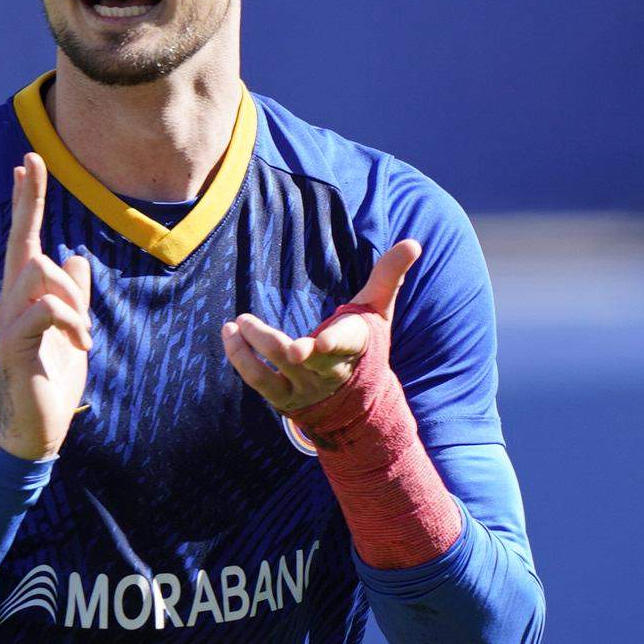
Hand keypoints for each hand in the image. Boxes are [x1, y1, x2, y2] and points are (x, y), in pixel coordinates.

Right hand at [0, 155, 93, 460]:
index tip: (28, 162)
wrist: (37, 428)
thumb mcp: (71, 331)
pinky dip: (70, 321)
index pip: (21, 239)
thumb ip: (73, 295)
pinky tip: (80, 345)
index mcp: (22, 298)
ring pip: (39, 275)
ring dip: (73, 303)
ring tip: (82, 338)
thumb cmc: (52, 380)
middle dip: (53, 249)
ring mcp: (6, 323)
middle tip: (65, 270)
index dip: (25, 202)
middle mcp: (7, 303)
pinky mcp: (13, 345)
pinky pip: (45, 309)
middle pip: (29, 250)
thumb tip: (77, 258)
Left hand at [225, 239, 416, 414]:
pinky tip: (229, 334)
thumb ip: (389, 275)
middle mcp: (330, 370)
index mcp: (355, 345)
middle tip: (247, 322)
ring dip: (251, 346)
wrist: (357, 401)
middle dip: (277, 346)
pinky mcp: (285, 398)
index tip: (319, 342)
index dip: (333, 342)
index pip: (347, 342)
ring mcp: (306, 386)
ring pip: (276, 369)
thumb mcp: (378, 309)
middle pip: (304, 359)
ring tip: (236, 322)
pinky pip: (259, 382)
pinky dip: (241, 359)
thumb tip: (414, 242)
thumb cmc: (364, 342)